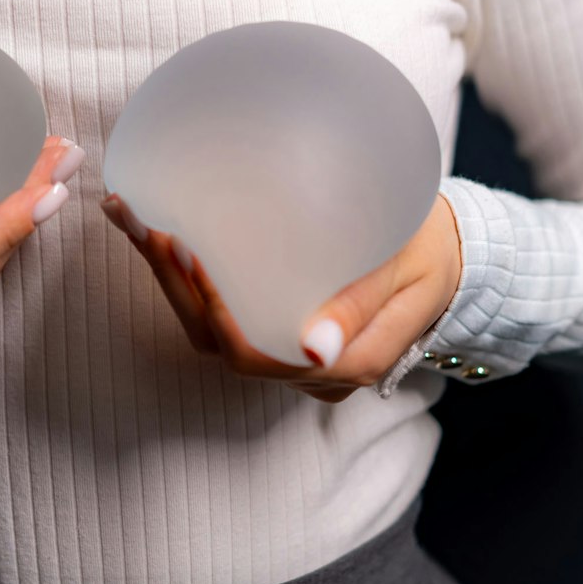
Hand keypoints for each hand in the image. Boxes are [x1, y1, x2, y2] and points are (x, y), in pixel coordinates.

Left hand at [100, 192, 461, 402]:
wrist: (450, 258)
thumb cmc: (431, 256)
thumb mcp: (409, 273)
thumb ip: (364, 309)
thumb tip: (313, 352)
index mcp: (337, 366)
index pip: (251, 353)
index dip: (211, 310)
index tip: (186, 250)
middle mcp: (301, 368)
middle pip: (215, 338)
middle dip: (170, 281)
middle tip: (140, 219)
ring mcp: (285, 350)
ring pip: (207, 327)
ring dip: (166, 274)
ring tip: (132, 215)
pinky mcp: (274, 324)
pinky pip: (221, 308)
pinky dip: (184, 270)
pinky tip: (157, 227)